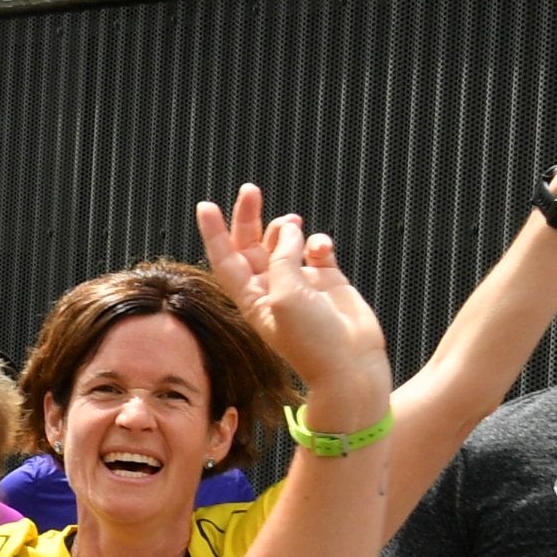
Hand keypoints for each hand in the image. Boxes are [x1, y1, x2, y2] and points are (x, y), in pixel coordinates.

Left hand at [196, 185, 392, 422]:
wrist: (351, 366)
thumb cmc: (312, 340)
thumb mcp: (286, 295)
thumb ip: (283, 258)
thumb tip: (290, 229)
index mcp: (251, 298)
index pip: (226, 259)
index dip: (214, 233)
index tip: (205, 206)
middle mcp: (272, 288)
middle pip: (251, 245)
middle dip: (248, 217)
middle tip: (250, 190)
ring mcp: (300, 284)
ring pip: (284, 244)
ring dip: (285, 228)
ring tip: (292, 223)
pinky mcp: (328, 281)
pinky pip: (316, 250)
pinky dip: (317, 242)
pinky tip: (321, 247)